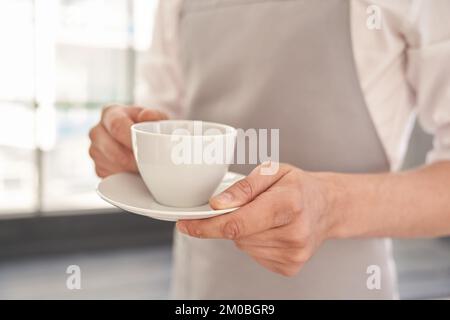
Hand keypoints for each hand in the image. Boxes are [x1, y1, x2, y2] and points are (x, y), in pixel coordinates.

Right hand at [88, 104, 167, 176]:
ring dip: (128, 169)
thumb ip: (155, 115)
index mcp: (110, 113)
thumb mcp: (156, 117)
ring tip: (143, 167)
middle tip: (147, 163)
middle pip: (110, 149)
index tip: (145, 149)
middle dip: (131, 159)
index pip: (116, 126)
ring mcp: (94, 150)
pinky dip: (124, 177)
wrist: (144, 140)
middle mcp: (97, 131)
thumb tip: (147, 115)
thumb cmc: (148, 126)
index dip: (131, 139)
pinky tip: (134, 172)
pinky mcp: (97, 168)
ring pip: (109, 164)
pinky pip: (109, 175)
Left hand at [176, 163, 334, 276]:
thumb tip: (216, 205)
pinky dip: (255, 242)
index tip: (186, 224)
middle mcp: (294, 233)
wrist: (328, 206)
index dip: (207, 226)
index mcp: (289, 203)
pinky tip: (271, 229)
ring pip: (244, 246)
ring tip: (265, 216)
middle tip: (247, 206)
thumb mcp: (271, 171)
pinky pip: (254, 255)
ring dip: (244, 232)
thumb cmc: (298, 186)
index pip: (237, 223)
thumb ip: (242, 188)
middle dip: (231, 221)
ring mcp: (293, 254)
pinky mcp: (290, 267)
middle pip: (238, 235)